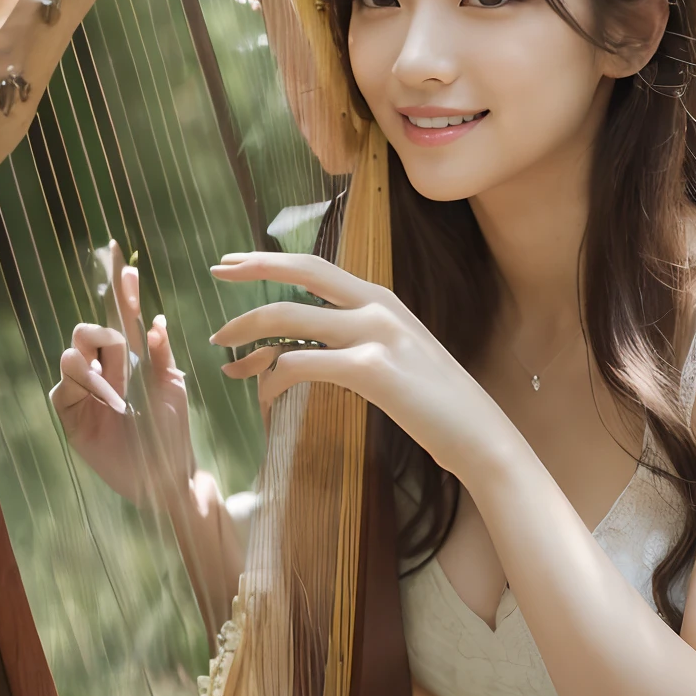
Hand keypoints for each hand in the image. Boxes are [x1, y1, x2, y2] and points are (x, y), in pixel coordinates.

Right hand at [49, 243, 195, 507]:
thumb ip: (161, 355)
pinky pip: (61, 390)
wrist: (165, 473)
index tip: (123, 262)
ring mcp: (84, 391)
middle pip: (87, 332)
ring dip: (95, 368)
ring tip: (118, 392)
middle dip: (102, 337)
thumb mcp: (172, 387)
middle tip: (122, 360)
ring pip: (71, 358)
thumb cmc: (171, 431)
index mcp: (130, 358)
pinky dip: (83, 388)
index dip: (121, 291)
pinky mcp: (71, 414)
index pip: (120, 317)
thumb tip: (153, 321)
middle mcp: (104, 369)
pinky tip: (107, 399)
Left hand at [209, 252, 505, 478]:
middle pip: (299, 273)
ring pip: (288, 319)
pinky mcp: (372, 370)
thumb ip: (366, 340)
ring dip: (247, 338)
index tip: (235, 262)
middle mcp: (378, 306)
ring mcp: (375, 335)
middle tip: (213, 277)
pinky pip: (299, 364)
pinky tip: (265, 398)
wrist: (481, 437)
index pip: (315, 265)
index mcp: (382, 299)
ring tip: (227, 363)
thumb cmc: (440, 406)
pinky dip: (272, 381)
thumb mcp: (403, 356)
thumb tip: (320, 345)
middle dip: (249, 273)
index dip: (270, 259)